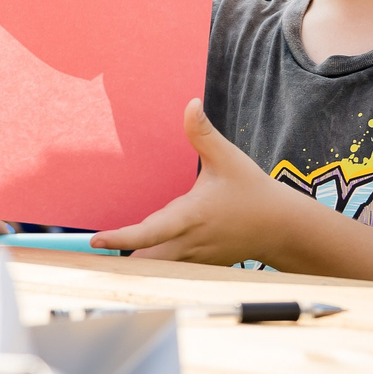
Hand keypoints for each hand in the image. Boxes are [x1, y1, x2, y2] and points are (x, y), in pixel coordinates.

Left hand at [91, 99, 305, 265]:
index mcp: (190, 216)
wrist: (280, 227)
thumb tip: (190, 103)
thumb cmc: (252, 191)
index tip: (96, 239)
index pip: (149, 232)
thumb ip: (203, 132)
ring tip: (105, 258)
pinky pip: (170, 271)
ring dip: (135, 262)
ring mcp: (194, 258)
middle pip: (144, 261)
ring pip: (156, 268)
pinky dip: (154, 265)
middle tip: (92, 253)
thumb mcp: (228, 158)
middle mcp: (188, 242)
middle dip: (119, 258)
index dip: (121, 238)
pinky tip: (138, 260)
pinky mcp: (199, 265)